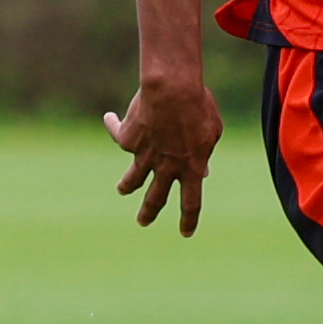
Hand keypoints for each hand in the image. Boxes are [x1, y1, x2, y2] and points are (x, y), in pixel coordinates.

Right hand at [104, 73, 222, 234]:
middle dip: (149, 213)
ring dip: (127, 186)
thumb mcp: (212, 131)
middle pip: (155, 198)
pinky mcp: (128, 139)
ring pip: (132, 179)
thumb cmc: (198, 106)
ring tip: (122, 190)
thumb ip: (205, 153)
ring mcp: (144, 155)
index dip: (189, 219)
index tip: (185, 232)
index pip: (191, 202)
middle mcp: (166, 167)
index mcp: (191, 167)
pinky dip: (114, 125)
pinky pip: (119, 133)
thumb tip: (203, 172)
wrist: (171, 91)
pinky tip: (110, 119)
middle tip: (143, 222)